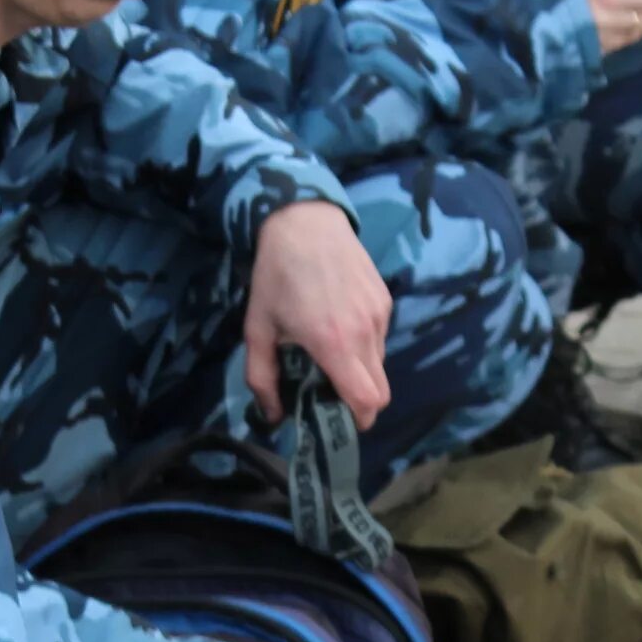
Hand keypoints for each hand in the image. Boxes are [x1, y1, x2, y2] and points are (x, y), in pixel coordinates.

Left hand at [245, 201, 391, 427]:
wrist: (304, 220)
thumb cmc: (275, 275)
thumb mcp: (257, 328)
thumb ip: (262, 377)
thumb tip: (273, 415)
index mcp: (334, 344)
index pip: (367, 401)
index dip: (358, 421)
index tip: (338, 421)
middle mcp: (365, 333)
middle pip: (381, 392)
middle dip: (361, 404)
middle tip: (332, 395)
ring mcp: (379, 315)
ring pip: (380, 365)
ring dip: (361, 372)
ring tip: (332, 355)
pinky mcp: (385, 300)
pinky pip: (380, 339)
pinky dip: (365, 345)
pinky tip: (339, 324)